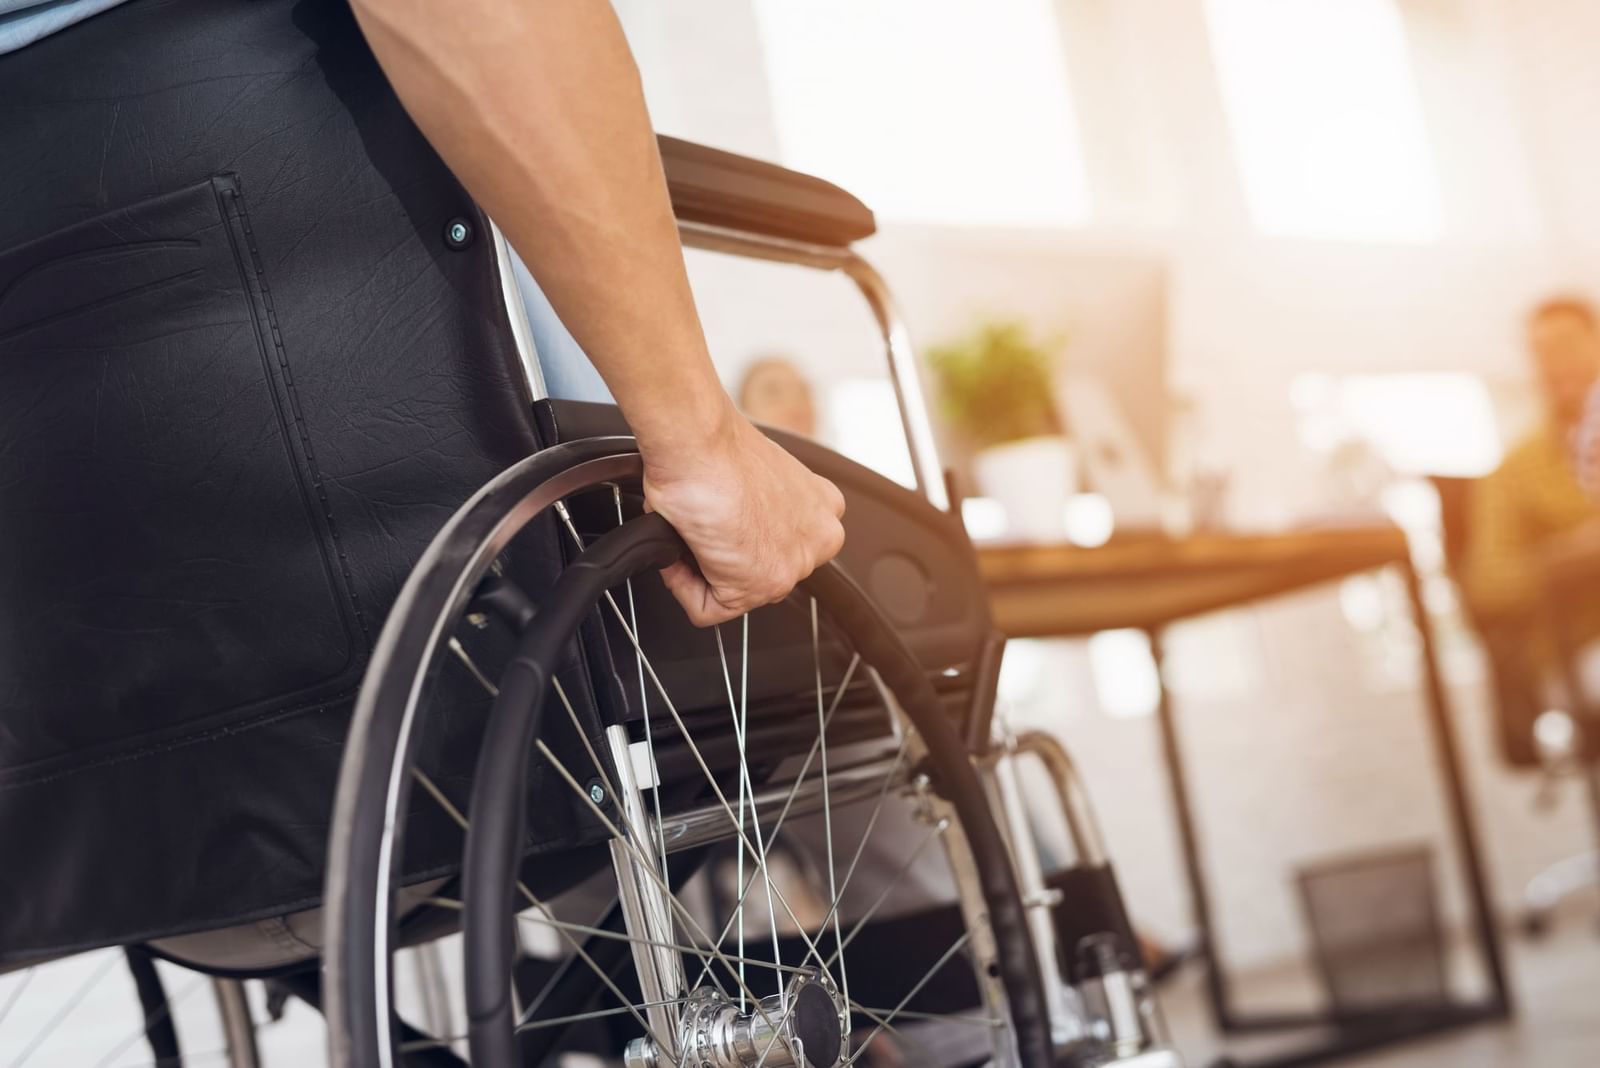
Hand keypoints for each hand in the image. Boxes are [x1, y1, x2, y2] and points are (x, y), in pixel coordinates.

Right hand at [641, 403, 845, 625]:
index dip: (738, 539)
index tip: (720, 524)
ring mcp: (793, 565)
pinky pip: (706, 609)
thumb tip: (729, 526)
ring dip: (700, 570)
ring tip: (689, 534)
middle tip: (700, 529)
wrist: (699, 442)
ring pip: (733, 592)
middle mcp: (819, 538)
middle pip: (759, 571)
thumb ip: (757, 509)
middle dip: (722, 558)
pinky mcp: (758, 585)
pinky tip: (680, 552)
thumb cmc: (714, 447)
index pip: (780, 546)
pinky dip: (682, 586)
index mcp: (821, 508)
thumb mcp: (754, 478)